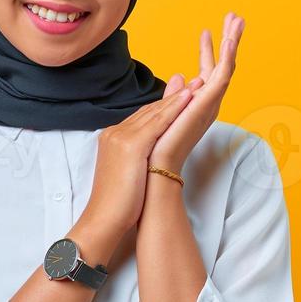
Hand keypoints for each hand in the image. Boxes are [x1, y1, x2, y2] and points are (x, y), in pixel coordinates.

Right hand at [81, 88, 195, 234]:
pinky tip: (189, 99)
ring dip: (178, 98)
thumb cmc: (116, 204)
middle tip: (191, 83)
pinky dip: (174, 109)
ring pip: (154, 113)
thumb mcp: (125, 174)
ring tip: (196, 85)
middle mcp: (115, 133)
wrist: (104, 218)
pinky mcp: (133, 145)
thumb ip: (134, 159)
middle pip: (148, 111)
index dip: (162, 107)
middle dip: (172, 97)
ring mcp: (122, 137)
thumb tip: (146, 159)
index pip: (140, 118)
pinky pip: (158, 122)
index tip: (179, 97)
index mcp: (112, 139)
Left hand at [150, 12, 244, 173]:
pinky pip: (222, 78)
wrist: (155, 168)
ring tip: (237, 20)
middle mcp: (208, 103)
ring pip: (226, 67)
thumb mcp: (166, 112)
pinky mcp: (207, 106)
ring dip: (233, 42)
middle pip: (222, 66)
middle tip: (236, 16)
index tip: (208, 30)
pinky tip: (230, 41)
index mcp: (197, 104)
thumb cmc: (158, 148)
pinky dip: (227, 58)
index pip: (206, 71)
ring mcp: (209, 104)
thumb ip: (174, 95)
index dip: (208, 50)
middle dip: (229, 40)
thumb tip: (178, 75)